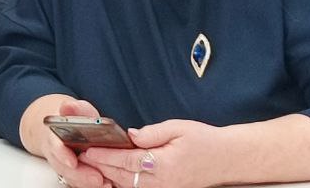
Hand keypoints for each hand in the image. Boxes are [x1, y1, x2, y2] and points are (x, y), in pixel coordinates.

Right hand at [43, 99, 110, 187]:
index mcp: (53, 136)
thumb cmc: (74, 120)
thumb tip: (68, 106)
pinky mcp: (74, 175)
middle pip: (63, 167)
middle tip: (97, 178)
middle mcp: (56, 154)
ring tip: (106, 183)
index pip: (54, 146)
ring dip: (87, 182)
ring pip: (71, 177)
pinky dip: (90, 184)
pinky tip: (106, 185)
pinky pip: (78, 182)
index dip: (62, 154)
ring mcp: (64, 166)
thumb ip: (75, 109)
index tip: (72, 161)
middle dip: (80, 174)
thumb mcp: (77, 110)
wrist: (66, 129)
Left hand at [79, 120, 223, 187]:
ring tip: (93, 164)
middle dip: (101, 167)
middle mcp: (162, 182)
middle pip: (123, 176)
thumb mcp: (178, 128)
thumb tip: (130, 135)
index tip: (88, 150)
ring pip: (128, 186)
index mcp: (163, 164)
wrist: (227, 159)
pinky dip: (123, 182)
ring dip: (110, 176)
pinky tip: (112, 174)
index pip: (126, 161)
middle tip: (82, 156)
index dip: (104, 156)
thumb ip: (151, 132)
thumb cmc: (204, 141)